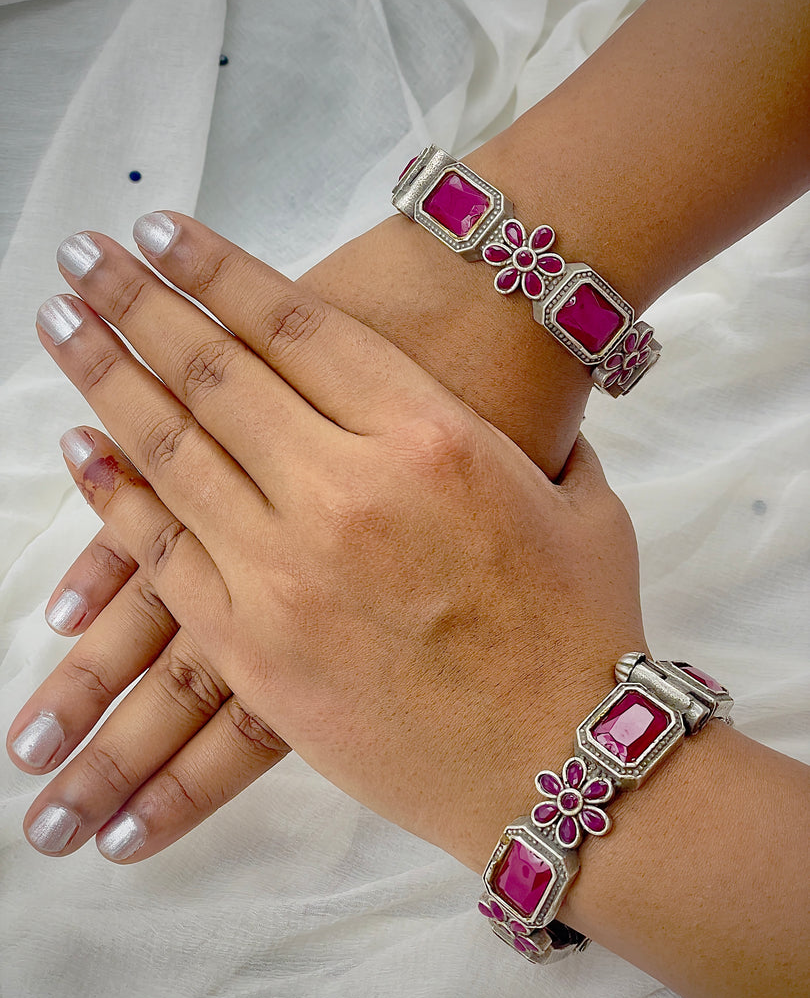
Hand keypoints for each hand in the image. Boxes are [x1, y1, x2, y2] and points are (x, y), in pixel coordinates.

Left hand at [10, 215, 642, 870]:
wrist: (563, 768)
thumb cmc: (586, 632)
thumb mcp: (580, 503)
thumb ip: (527, 446)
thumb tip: (499, 417)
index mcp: (432, 437)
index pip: (296, 327)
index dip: (216, 270)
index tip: (156, 230)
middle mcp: (346, 489)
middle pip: (215, 374)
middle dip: (137, 303)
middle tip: (80, 260)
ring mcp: (287, 572)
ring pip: (171, 454)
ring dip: (105, 380)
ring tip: (58, 325)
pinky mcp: (255, 651)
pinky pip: (164, 557)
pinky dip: (115, 500)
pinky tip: (81, 453)